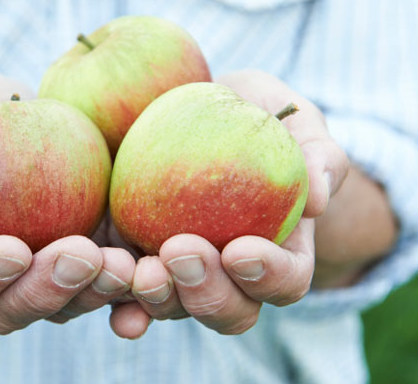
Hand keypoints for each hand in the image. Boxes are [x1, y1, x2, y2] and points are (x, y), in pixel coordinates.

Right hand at [0, 68, 134, 333]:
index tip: (10, 248)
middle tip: (79, 254)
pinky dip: (131, 292)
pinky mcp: (85, 253)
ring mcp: (40, 271)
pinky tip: (152, 275)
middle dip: (45, 291)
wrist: (3, 108)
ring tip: (124, 263)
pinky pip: (106, 285)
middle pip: (8, 310)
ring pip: (64, 305)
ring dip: (95, 293)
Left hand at [122, 70, 348, 335]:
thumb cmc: (254, 113)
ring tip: (136, 268)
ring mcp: (177, 271)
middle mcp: (226, 274)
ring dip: (155, 296)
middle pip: (227, 309)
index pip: (285, 280)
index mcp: (276, 251)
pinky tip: (99, 281)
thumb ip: (316, 152)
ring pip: (171, 306)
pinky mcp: (133, 254)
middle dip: (206, 292)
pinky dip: (110, 294)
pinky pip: (121, 288)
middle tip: (181, 251)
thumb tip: (317, 200)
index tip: (241, 249)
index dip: (268, 276)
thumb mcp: (290, 116)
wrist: (197, 108)